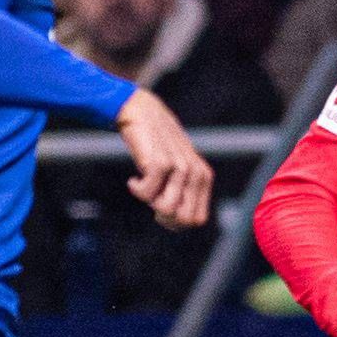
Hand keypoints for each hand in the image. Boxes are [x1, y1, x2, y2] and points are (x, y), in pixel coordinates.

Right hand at [117, 91, 212, 229]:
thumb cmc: (156, 146)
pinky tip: (133, 179)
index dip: (176, 221)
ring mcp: (180, 167)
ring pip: (166, 209)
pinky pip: (147, 194)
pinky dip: (136, 190)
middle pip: (184, 219)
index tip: (160, 207)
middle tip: (152, 197)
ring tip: (143, 183)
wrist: (141, 112)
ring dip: (149, 201)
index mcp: (203, 177)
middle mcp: (196, 173)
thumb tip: (177, 224)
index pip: (197, 219)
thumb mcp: (176, 169)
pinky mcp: (160, 162)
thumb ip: (182, 193)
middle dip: (164, 217)